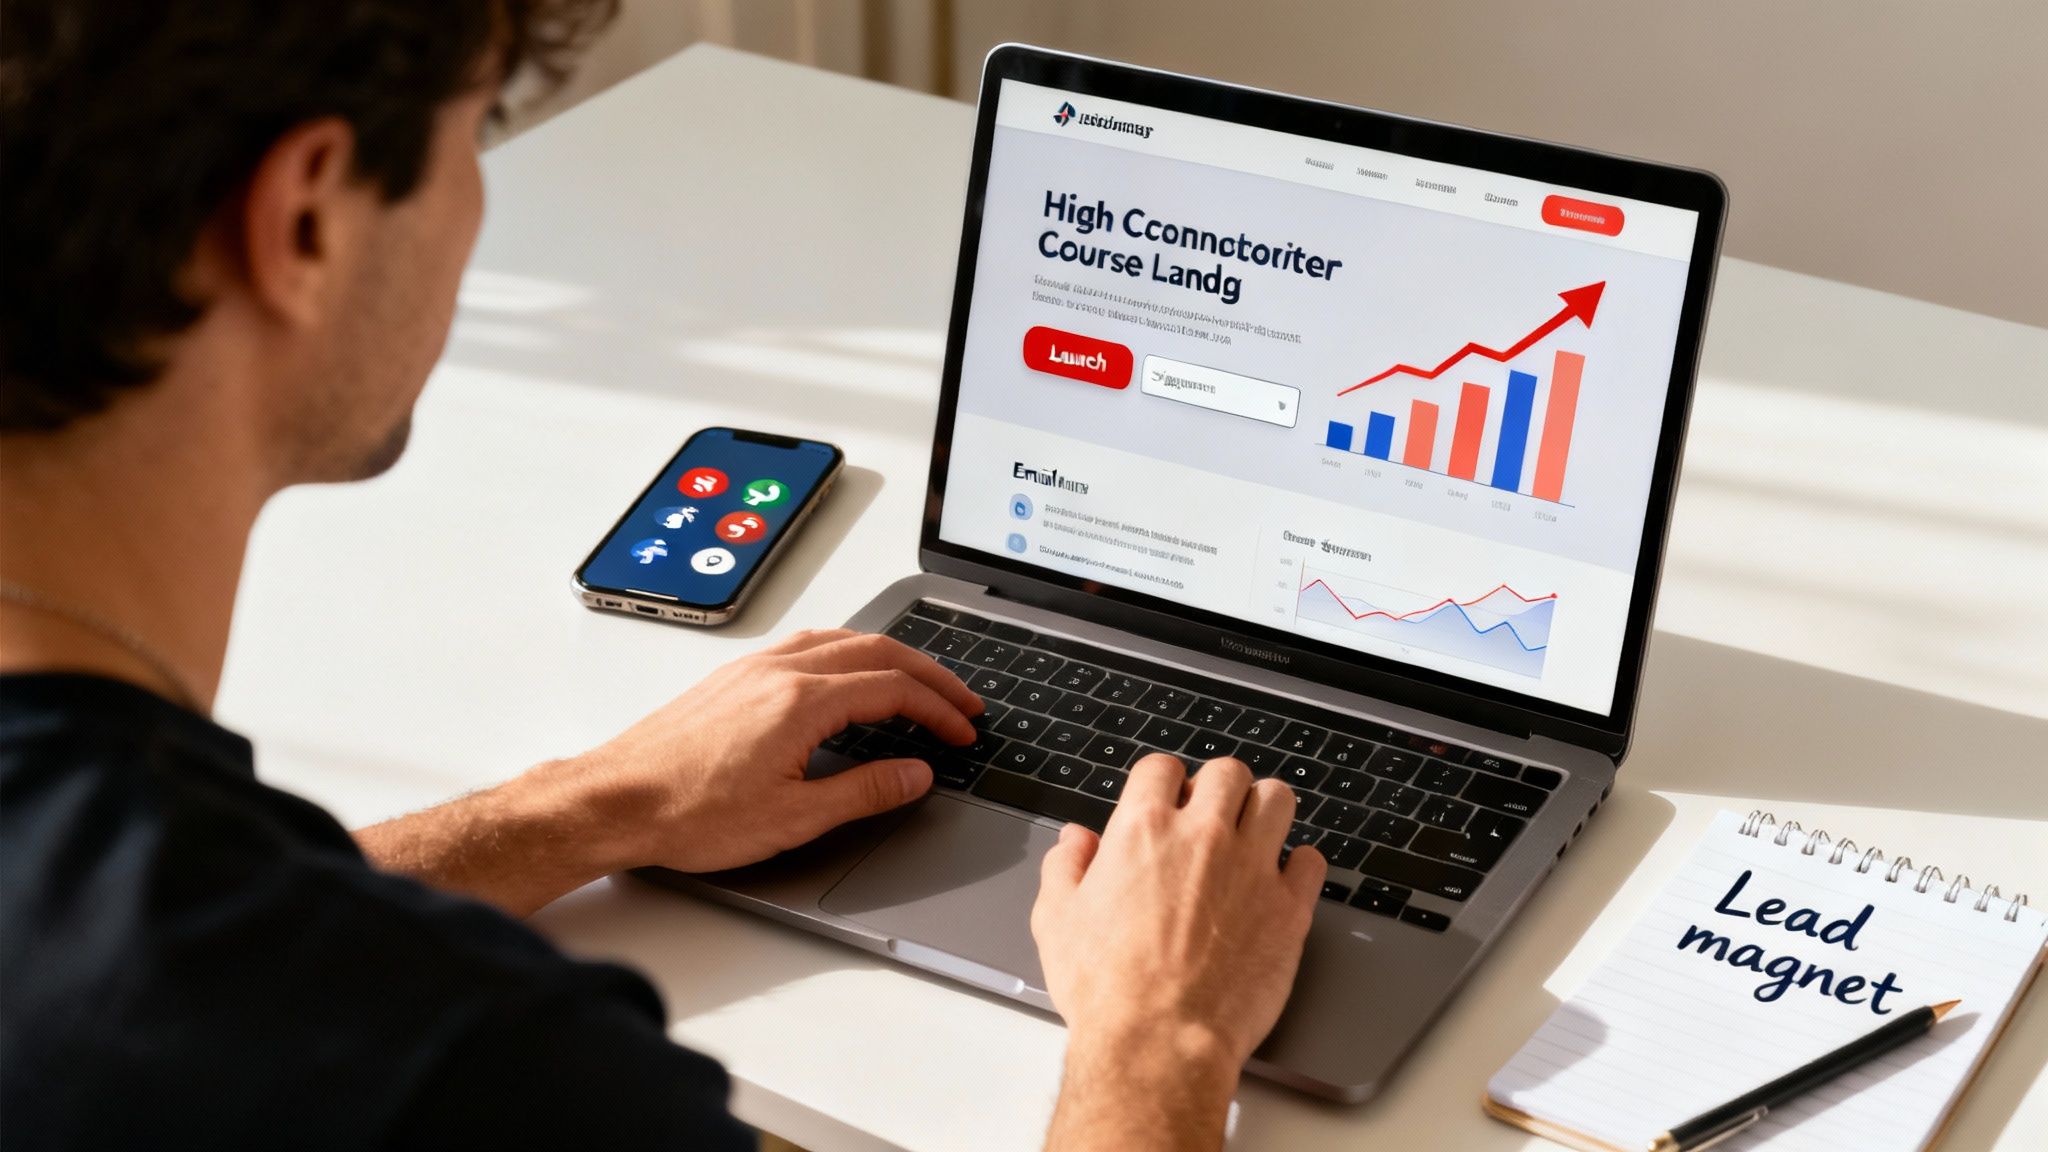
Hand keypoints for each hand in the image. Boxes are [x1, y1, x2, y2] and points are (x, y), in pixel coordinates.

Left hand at [561, 628, 983, 874]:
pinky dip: (847, 653)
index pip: (894, 690)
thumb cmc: (689, 813)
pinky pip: (806, 645)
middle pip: (877, 651)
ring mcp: (753, 668)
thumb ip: (864, 791)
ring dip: (889, 656)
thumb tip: (914, 774)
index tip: (964, 731)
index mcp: (802, 700)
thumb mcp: (793, 817)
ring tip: (917, 682)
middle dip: (929, 674)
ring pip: (841, 639)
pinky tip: (847, 674)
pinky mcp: (732, 678)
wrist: (614, 801)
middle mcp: (779, 670)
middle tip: (962, 700)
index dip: (939, 710)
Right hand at [1032, 755, 1324, 1150]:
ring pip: (1277, 799)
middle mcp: (1203, 837)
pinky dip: (1300, 864)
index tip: (1166, 803)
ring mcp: (1252, 868)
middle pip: (1228, 773)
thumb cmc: (1107, 990)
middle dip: (1218, 789)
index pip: (1162, 768)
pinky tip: (1282, 880)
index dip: (1163, 784)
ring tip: (1252, 836)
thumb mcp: (1057, 921)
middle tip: (1211, 818)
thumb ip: (1066, 868)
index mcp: (1144, 830)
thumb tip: (1075, 841)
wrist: (1159, 1042)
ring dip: (1264, 810)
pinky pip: (1312, 860)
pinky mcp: (1288, 908)